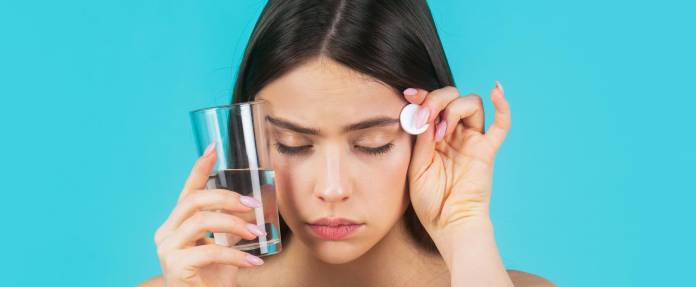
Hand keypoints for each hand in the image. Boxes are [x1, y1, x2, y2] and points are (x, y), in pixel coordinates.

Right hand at [154, 144, 267, 286]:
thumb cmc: (213, 278)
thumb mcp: (224, 246)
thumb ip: (230, 226)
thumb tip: (256, 204)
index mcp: (176, 224)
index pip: (187, 191)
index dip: (200, 168)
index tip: (214, 149)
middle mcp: (166, 232)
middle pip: (194, 200)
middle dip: (226, 197)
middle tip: (254, 204)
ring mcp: (167, 249)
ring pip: (202, 221)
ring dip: (235, 225)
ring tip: (257, 233)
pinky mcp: (175, 266)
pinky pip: (209, 251)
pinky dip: (236, 256)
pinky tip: (253, 262)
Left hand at [404, 81, 509, 244]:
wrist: (447, 223)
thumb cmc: (429, 200)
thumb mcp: (415, 167)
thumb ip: (420, 140)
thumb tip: (423, 114)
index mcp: (433, 136)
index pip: (432, 104)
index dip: (423, 96)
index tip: (409, 94)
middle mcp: (454, 134)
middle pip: (452, 98)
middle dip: (436, 100)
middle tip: (425, 117)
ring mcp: (471, 140)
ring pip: (471, 104)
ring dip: (454, 109)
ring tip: (441, 132)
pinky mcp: (487, 150)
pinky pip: (501, 125)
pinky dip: (503, 106)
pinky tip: (496, 91)